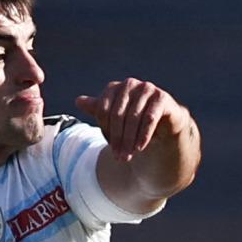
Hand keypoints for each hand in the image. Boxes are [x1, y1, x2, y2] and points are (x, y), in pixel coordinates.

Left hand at [74, 79, 188, 158]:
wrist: (163, 126)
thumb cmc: (135, 122)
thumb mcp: (114, 119)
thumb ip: (98, 109)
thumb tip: (78, 101)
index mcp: (115, 87)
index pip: (103, 109)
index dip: (105, 130)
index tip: (110, 146)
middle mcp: (130, 84)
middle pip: (117, 114)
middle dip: (118, 139)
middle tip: (119, 157)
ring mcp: (147, 88)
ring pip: (134, 118)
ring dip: (130, 140)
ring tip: (129, 156)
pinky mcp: (162, 97)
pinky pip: (150, 117)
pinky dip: (144, 135)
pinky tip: (140, 147)